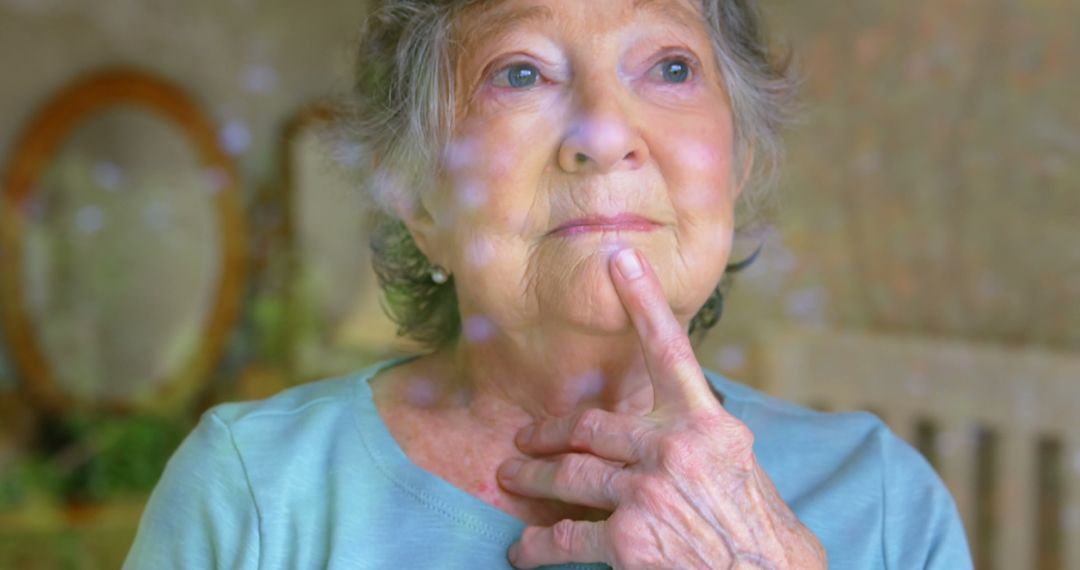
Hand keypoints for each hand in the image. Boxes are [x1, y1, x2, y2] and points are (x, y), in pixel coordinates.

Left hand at [498, 248, 826, 568]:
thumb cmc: (760, 531)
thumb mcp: (738, 467)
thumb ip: (695, 438)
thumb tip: (661, 426)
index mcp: (707, 424)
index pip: (670, 352)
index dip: (642, 302)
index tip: (619, 260)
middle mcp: (675, 448)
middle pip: (592, 426)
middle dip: (550, 432)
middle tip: (523, 437)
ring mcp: (648, 491)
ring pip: (569, 472)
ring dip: (532, 477)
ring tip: (511, 476)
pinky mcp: (628, 537)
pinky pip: (564, 535)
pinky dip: (536, 546)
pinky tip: (521, 550)